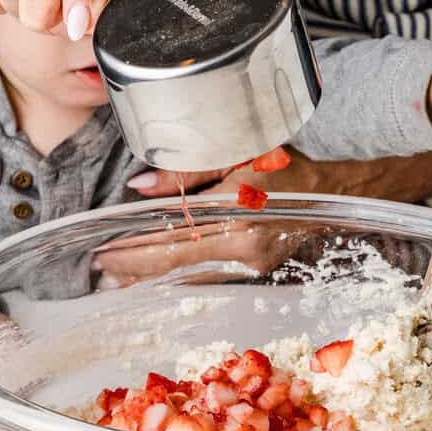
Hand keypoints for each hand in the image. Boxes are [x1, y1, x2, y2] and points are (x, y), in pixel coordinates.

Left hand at [98, 161, 310, 285]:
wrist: (331, 190)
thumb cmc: (286, 163)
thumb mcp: (236, 150)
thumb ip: (186, 168)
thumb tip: (140, 187)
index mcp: (237, 214)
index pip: (172, 235)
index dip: (136, 245)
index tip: (105, 248)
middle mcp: (244, 247)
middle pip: (176, 260)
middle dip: (134, 266)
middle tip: (100, 269)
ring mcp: (251, 264)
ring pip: (188, 273)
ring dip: (150, 277)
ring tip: (116, 279)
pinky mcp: (254, 269)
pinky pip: (207, 275)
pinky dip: (176, 277)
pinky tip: (152, 280)